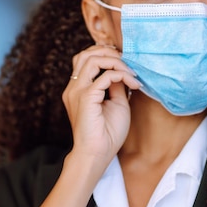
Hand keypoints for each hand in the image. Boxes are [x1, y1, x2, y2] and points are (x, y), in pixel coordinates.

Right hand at [62, 45, 141, 162]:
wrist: (97, 155)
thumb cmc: (106, 135)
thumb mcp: (116, 104)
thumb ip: (116, 86)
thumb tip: (123, 71)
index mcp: (78, 90)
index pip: (85, 60)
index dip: (105, 55)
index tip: (125, 63)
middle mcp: (74, 88)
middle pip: (85, 54)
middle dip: (108, 52)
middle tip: (127, 61)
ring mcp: (77, 91)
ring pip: (92, 59)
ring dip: (115, 61)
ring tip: (130, 71)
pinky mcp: (86, 97)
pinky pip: (105, 76)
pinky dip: (121, 75)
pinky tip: (132, 83)